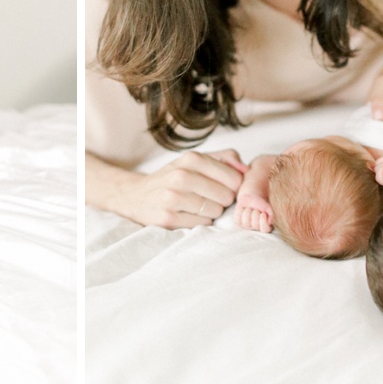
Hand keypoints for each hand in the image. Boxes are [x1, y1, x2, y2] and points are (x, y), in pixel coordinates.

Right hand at [121, 149, 246, 228]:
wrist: (136, 195)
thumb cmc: (174, 178)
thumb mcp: (195, 161)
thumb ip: (225, 159)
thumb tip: (246, 170)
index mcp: (191, 159)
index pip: (234, 178)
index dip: (233, 186)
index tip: (222, 187)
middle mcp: (181, 176)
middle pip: (226, 196)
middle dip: (222, 200)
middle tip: (208, 198)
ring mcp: (172, 197)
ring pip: (215, 212)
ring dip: (210, 212)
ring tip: (196, 206)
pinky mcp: (167, 218)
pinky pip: (201, 224)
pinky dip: (199, 221)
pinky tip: (186, 214)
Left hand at [235, 192, 274, 231]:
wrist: (251, 197)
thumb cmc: (260, 203)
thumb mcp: (267, 207)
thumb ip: (270, 215)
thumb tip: (269, 222)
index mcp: (265, 225)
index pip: (265, 229)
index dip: (263, 223)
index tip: (263, 214)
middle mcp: (256, 227)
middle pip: (255, 225)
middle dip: (255, 214)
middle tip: (256, 208)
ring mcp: (247, 225)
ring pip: (246, 222)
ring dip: (248, 212)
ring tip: (250, 208)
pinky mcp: (239, 222)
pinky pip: (238, 218)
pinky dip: (240, 210)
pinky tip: (243, 208)